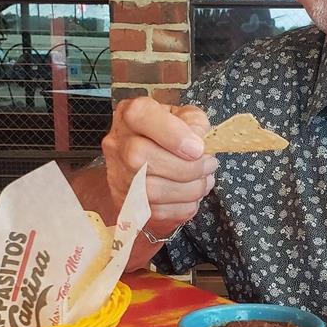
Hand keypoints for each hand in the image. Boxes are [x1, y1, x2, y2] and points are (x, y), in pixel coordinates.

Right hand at [102, 96, 217, 238]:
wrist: (150, 162)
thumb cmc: (169, 135)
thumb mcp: (185, 117)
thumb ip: (194, 124)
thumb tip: (200, 144)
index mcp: (131, 115)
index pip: (141, 116)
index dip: (172, 135)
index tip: (198, 148)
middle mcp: (118, 144)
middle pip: (141, 157)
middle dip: (186, 167)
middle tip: (208, 165)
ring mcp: (119, 175)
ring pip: (150, 190)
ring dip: (189, 189)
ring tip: (205, 180)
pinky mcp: (127, 202)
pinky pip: (157, 211)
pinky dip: (183, 206)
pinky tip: (192, 194)